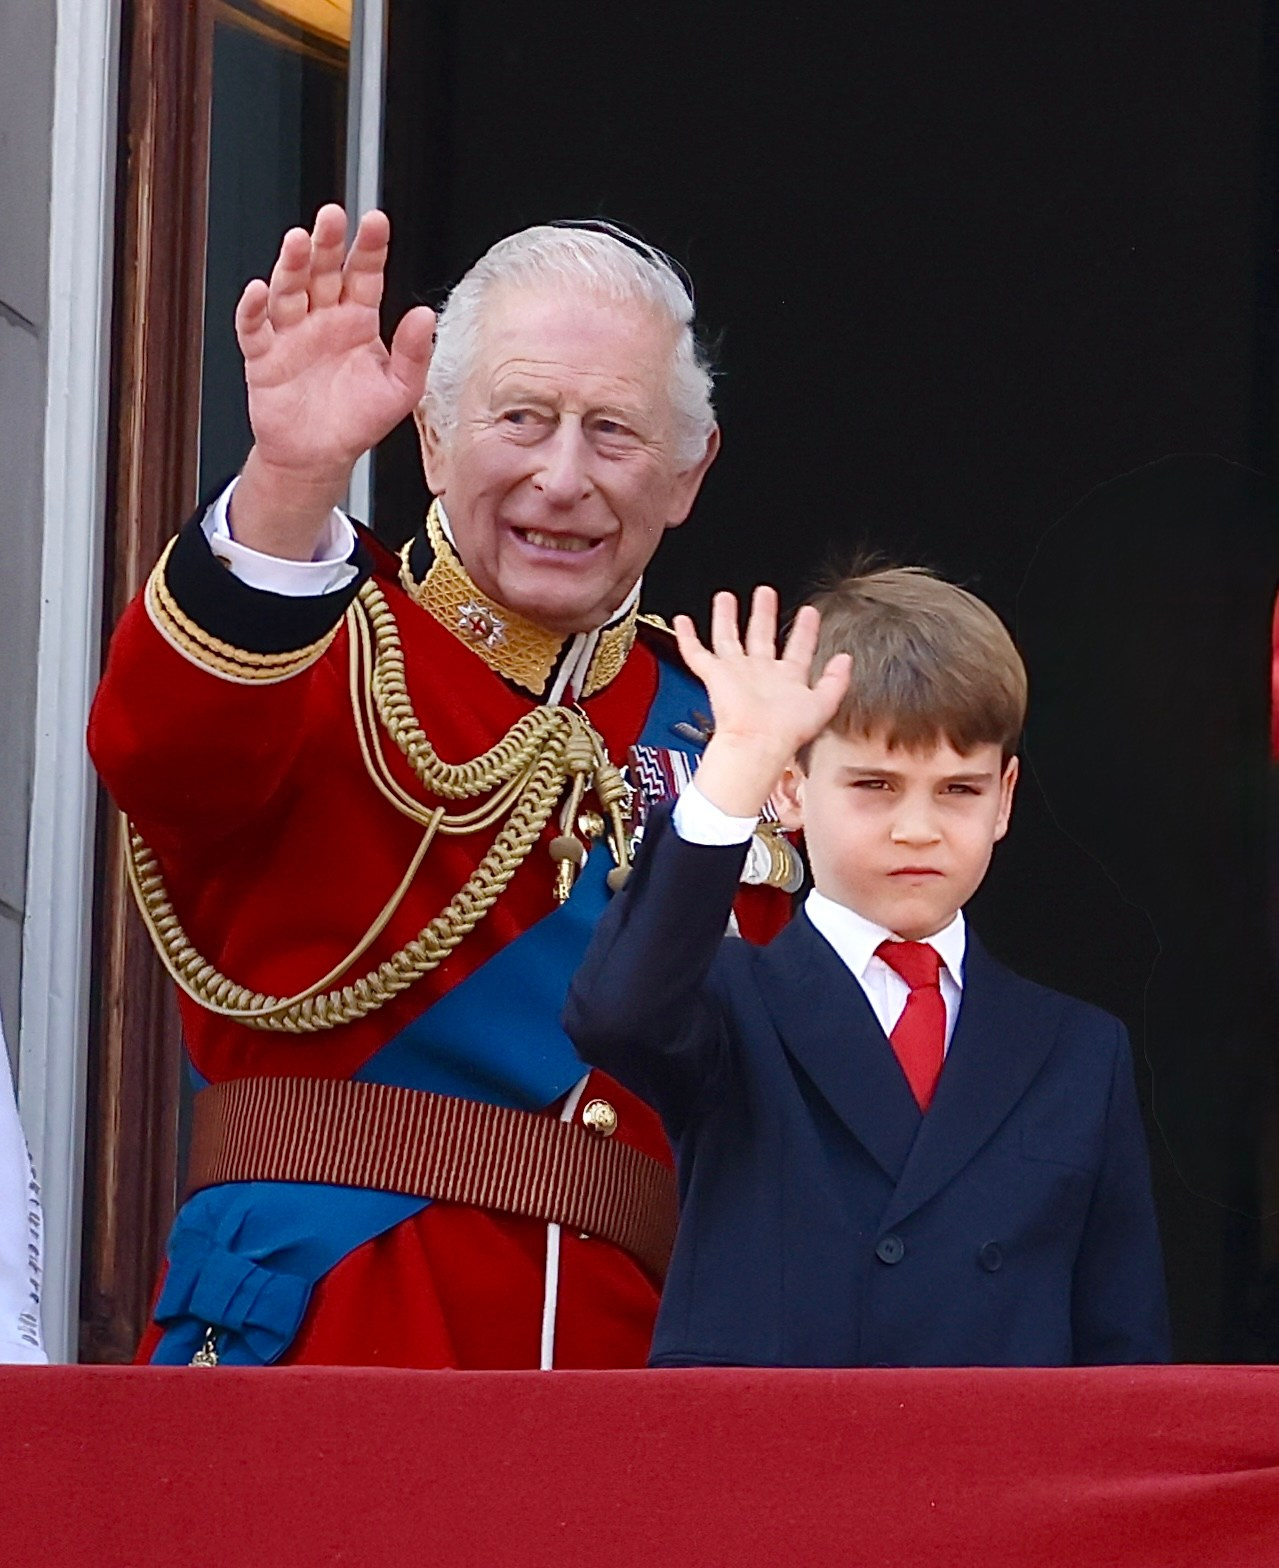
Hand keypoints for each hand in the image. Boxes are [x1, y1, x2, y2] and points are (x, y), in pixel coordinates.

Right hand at [229, 205, 436, 558]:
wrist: (320, 457)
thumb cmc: (359, 421)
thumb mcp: (400, 391)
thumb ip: (415, 354)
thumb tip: (426, 316)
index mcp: (358, 319)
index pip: (365, 273)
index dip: (369, 247)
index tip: (376, 222)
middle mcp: (323, 317)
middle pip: (323, 270)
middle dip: (327, 242)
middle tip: (332, 216)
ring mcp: (291, 332)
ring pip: (289, 289)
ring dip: (291, 264)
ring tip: (297, 242)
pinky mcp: (263, 355)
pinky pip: (255, 327)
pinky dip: (253, 309)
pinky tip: (258, 292)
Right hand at [673, 587, 850, 816]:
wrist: (757, 742)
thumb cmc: (786, 731)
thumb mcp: (824, 704)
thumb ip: (837, 681)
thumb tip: (846, 658)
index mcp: (786, 680)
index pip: (798, 648)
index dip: (805, 630)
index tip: (809, 612)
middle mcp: (760, 674)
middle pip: (760, 636)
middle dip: (763, 613)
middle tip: (765, 593)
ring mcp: (736, 673)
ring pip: (728, 638)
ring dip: (727, 617)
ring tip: (726, 597)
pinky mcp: (714, 676)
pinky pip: (696, 653)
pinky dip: (687, 637)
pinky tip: (683, 621)